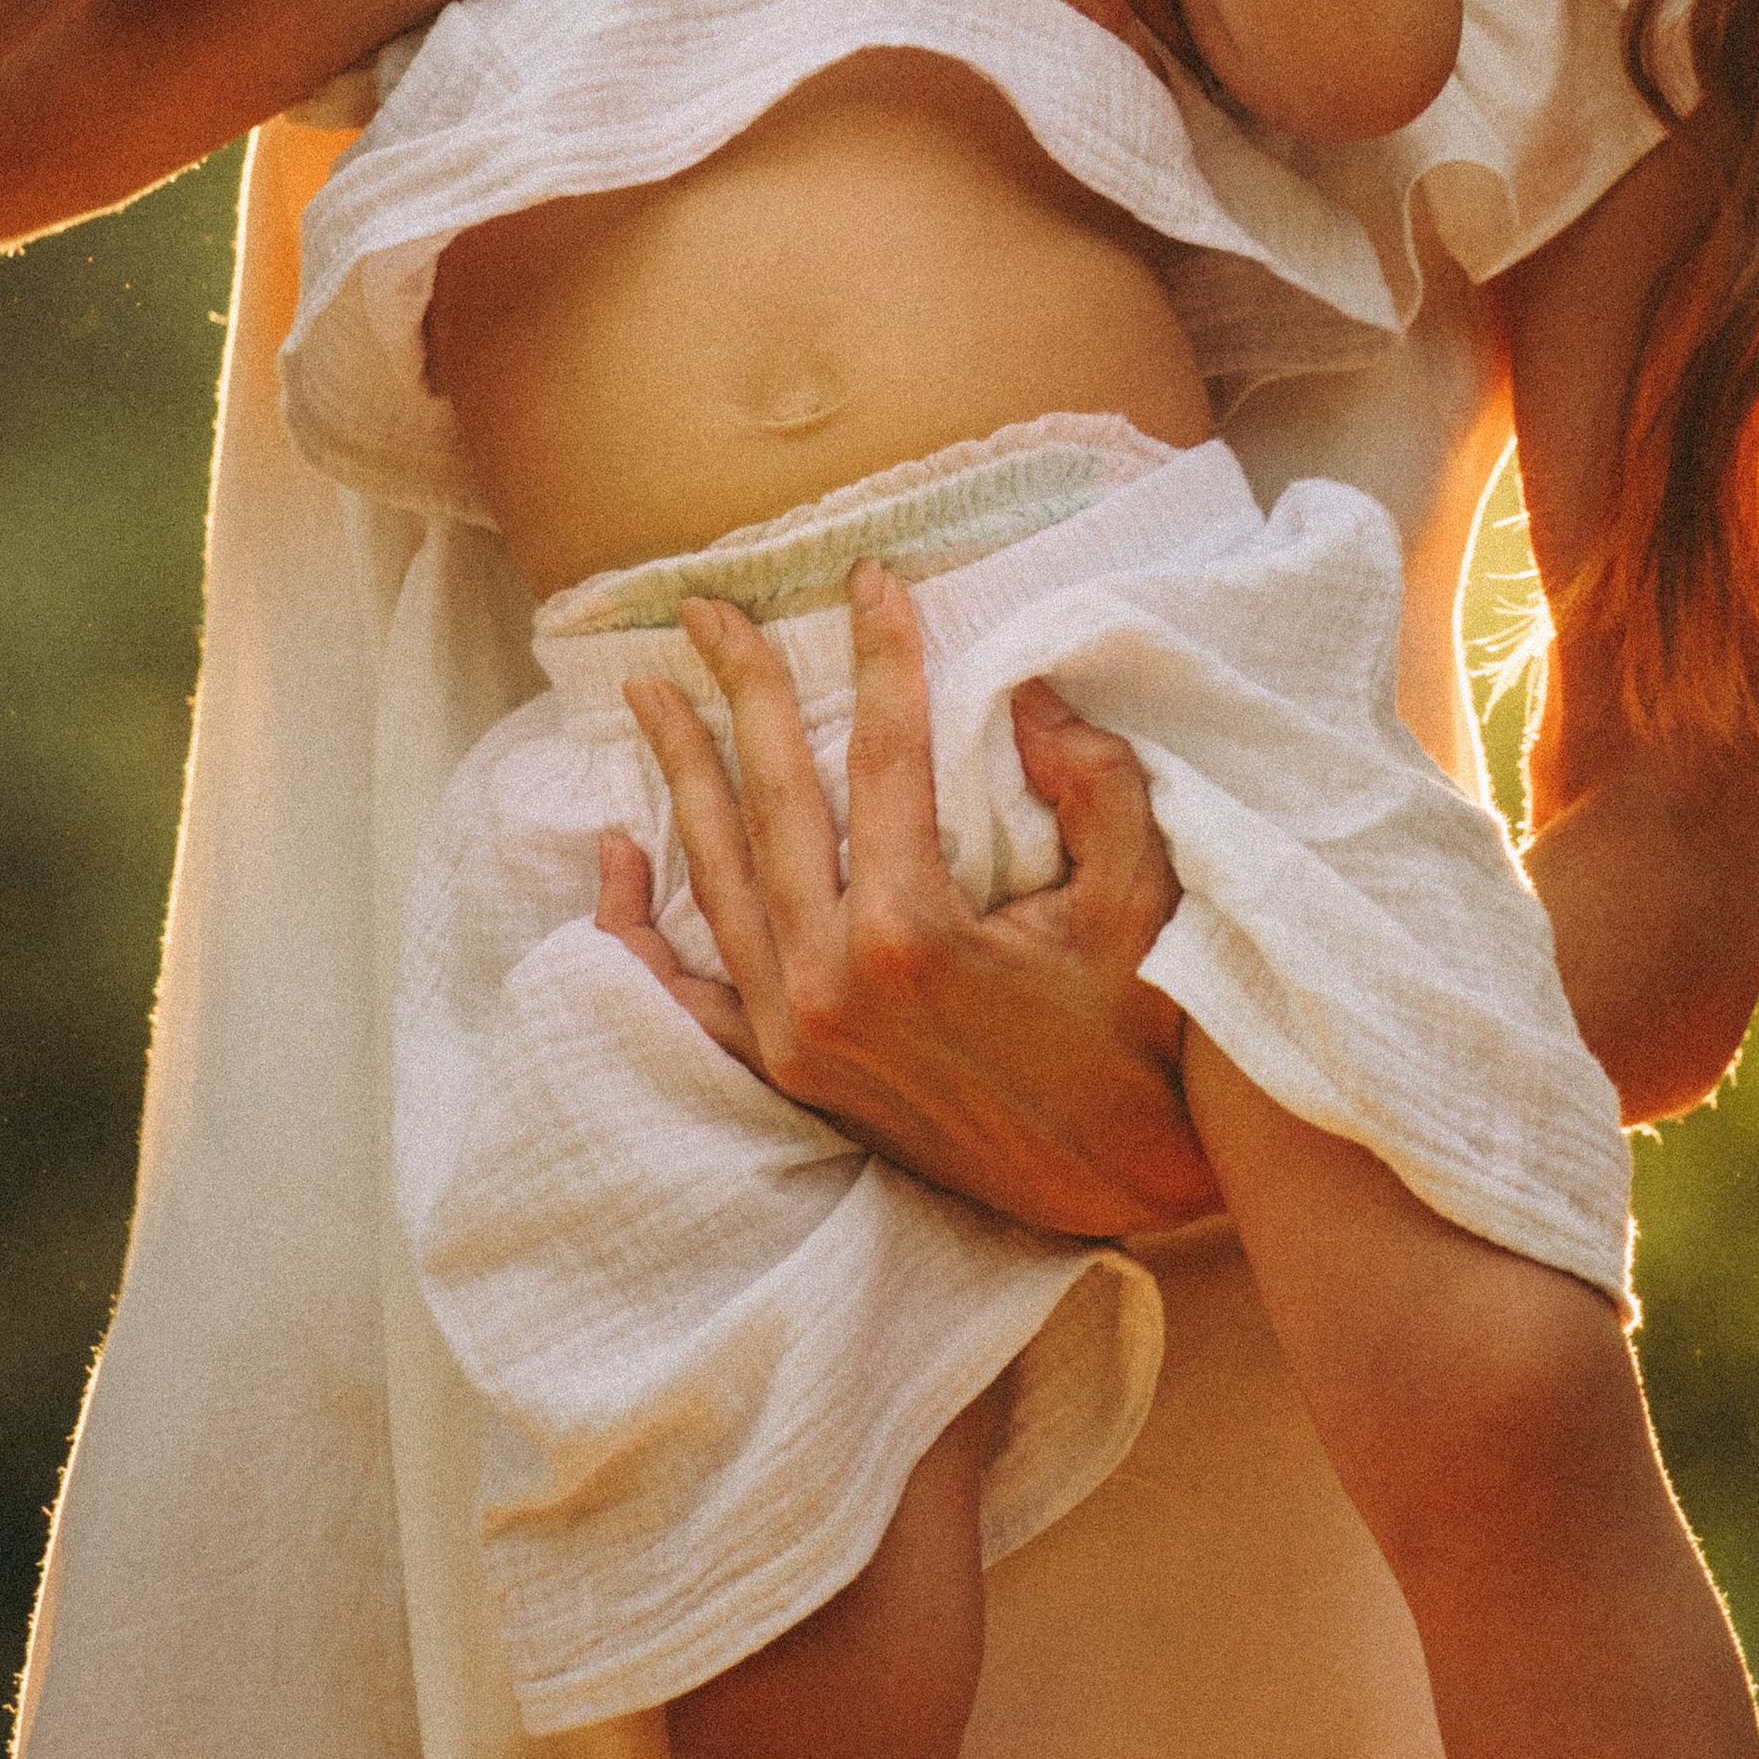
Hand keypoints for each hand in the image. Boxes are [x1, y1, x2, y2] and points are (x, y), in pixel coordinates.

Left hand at [600, 568, 1220, 1238]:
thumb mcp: (1142, 895)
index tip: (868, 578)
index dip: (878, 654)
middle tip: (706, 611)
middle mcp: (831, 980)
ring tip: (647, 692)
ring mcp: (797, 1034)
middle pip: (772, 800)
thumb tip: (1028, 692)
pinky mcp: (789, 1074)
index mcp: (913, 929)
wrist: (1119, 1181)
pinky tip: (617, 855)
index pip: (884, 753)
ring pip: (717, 877)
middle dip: (739, 692)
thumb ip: (1094, 782)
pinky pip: (688, 993)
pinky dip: (640, 927)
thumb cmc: (1138, 1029)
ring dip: (679, 775)